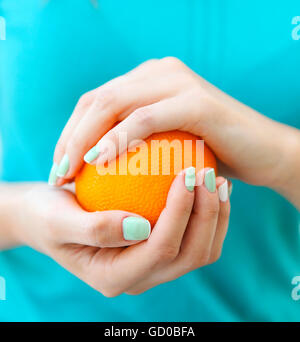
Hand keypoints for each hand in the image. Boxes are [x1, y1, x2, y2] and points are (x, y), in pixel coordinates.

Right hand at [14, 170, 229, 295]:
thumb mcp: (58, 220)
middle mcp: (139, 277)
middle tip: (207, 173)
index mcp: (114, 277)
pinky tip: (210, 185)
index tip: (185, 172)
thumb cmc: (47, 216)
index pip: (160, 249)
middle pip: (189, 255)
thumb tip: (140, 227)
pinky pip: (195, 237)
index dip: (179, 213)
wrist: (47, 216)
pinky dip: (208, 213)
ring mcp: (152, 266)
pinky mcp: (160, 250)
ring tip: (216, 179)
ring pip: (199, 250)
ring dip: (214, 215)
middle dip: (206, 214)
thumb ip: (94, 230)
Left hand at [52, 57, 299, 196]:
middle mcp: (160, 71)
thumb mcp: (168, 147)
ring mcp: (177, 81)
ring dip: (84, 139)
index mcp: (149, 80)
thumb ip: (138, 144)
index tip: (60, 168)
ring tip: (69, 172)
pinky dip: (118, 139)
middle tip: (58, 174)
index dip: (71, 133)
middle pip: (97, 99)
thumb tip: (100, 167)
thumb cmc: (213, 157)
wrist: (264, 153)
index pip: (96, 101)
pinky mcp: (195, 100)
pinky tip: (97, 162)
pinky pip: (144, 119)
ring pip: (114, 103)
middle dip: (70, 137)